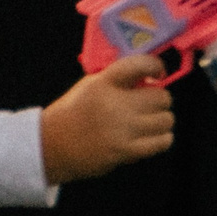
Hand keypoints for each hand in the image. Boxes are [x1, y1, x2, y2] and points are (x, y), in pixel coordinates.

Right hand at [40, 54, 174, 183]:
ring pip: (166, 119)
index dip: (156, 66)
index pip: (141, 64)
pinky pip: (162, 141)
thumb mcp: (91, 85)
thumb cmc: (75, 113)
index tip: (158, 72)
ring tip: (148, 122)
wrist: (50, 146)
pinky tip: (150, 136)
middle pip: (162, 97)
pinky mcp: (125, 151)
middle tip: (149, 104)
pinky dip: (161, 139)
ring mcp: (121, 129)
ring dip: (161, 120)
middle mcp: (114, 104)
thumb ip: (120, 78)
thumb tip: (153, 77)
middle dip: (159, 100)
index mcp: (104, 83)